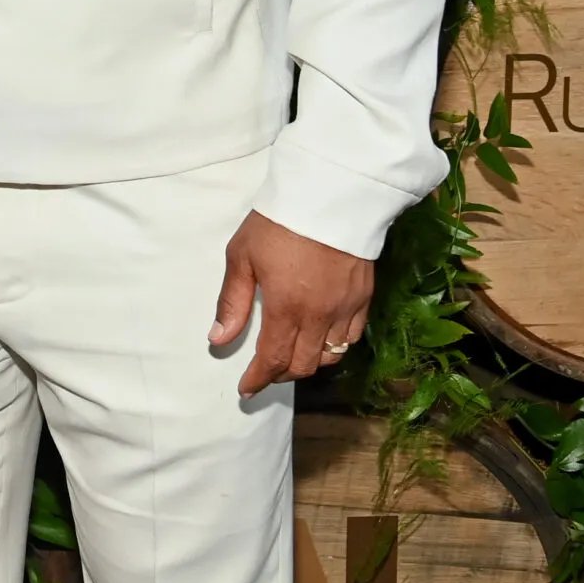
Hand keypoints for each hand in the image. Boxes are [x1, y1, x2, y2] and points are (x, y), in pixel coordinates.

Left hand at [210, 212, 371, 397]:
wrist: (330, 194)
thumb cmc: (278, 222)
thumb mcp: (242, 257)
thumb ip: (232, 302)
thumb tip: (218, 339)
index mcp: (287, 308)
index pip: (273, 360)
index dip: (258, 379)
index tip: (246, 388)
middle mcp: (320, 315)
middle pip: (303, 365)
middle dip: (281, 374)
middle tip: (264, 372)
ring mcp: (347, 308)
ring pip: (330, 356)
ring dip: (308, 363)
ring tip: (290, 357)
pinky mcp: (365, 296)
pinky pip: (352, 337)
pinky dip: (334, 347)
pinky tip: (321, 339)